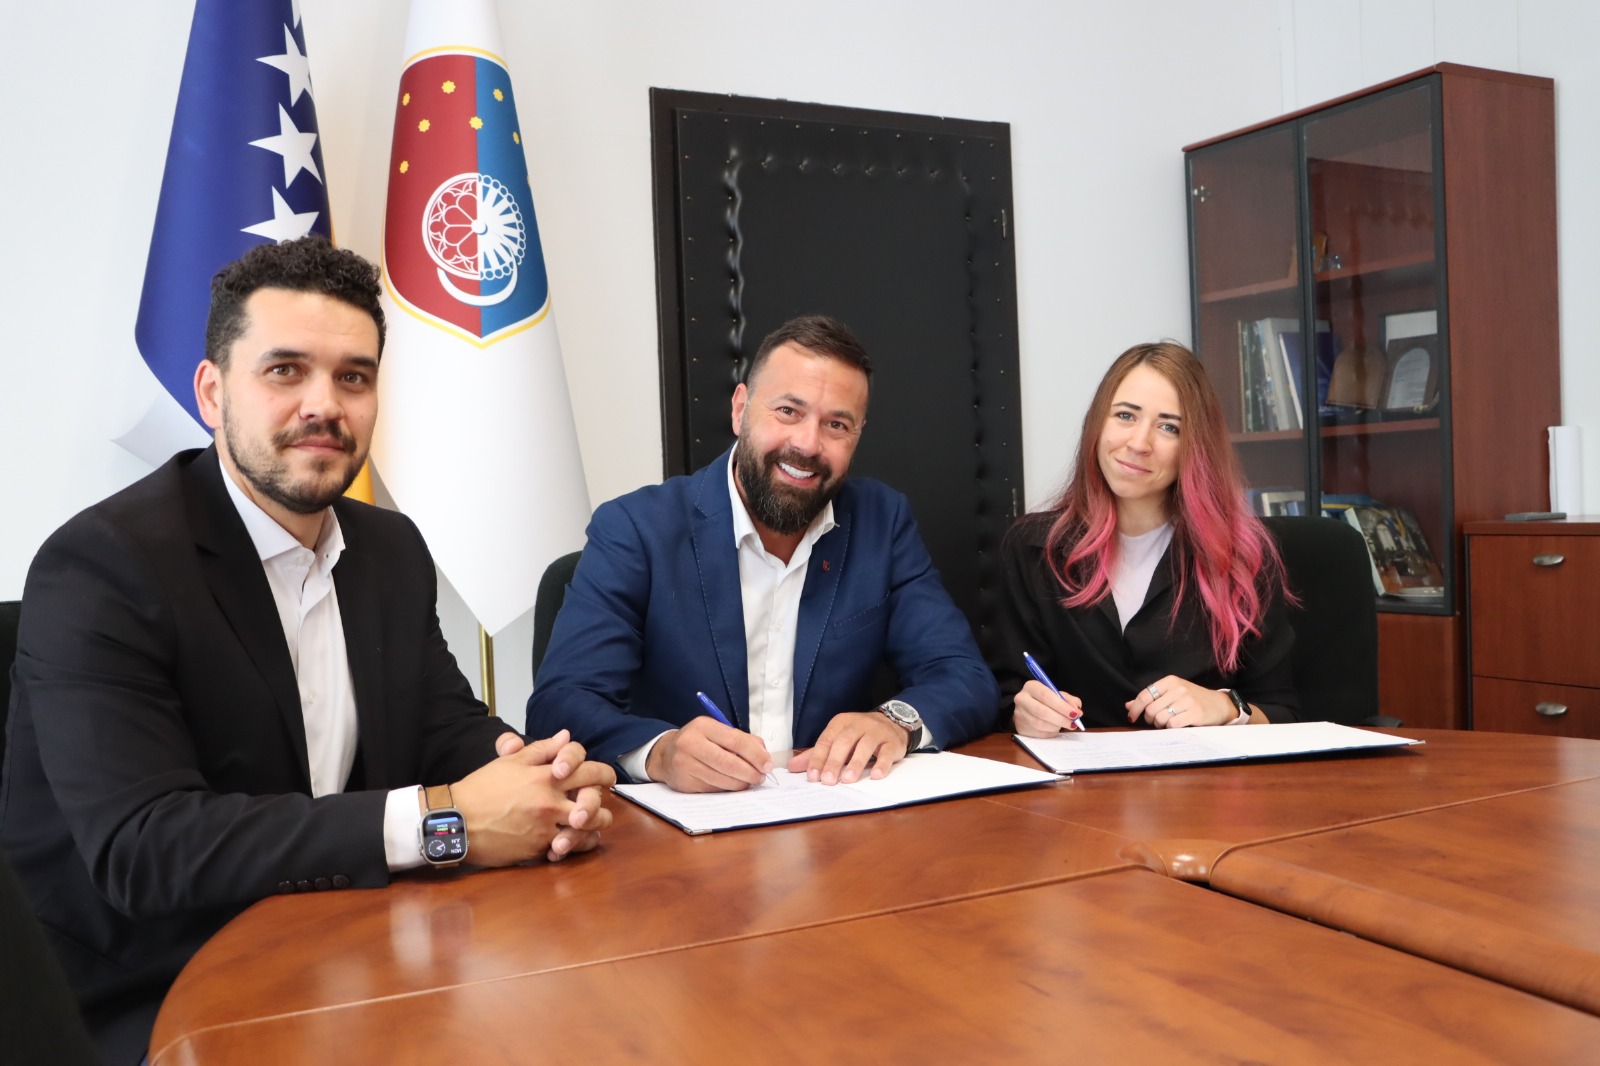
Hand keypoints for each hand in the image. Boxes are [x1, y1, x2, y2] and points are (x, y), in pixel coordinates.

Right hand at [494, 730, 612, 859]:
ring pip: (587, 828)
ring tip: (591, 824)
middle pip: (594, 801)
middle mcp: (549, 803)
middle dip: (602, 801)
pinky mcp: (538, 848)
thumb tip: (565, 736)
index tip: (606, 776)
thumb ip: (541, 749)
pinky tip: (573, 840)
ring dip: (594, 826)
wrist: (457, 821)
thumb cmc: (481, 789)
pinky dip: (574, 845)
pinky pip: (568, 848)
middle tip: (602, 802)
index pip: (588, 770)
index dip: (603, 772)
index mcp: (545, 777)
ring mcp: (545, 828)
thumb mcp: (510, 762)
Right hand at [645, 716, 773, 792]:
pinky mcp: (684, 782)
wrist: (666, 754)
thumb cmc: (699, 742)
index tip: (768, 765)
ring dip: (741, 783)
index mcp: (703, 726)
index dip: (755, 755)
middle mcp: (691, 743)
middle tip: (761, 778)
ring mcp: (685, 763)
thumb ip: (743, 740)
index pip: (736, 741)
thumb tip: (764, 756)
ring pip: (722, 779)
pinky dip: (727, 789)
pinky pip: (713, 789)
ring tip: (750, 782)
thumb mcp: (718, 732)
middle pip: (729, 762)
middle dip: (750, 772)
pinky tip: (732, 785)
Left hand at [787, 711, 909, 784]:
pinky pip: (887, 753)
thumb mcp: (838, 740)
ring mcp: (877, 732)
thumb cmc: (860, 735)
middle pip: (844, 742)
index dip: (818, 758)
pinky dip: (882, 764)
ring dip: (856, 764)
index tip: (813, 776)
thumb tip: (792, 767)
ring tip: (848, 779)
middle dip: (834, 762)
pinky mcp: (892, 742)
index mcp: (841, 723)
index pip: (826, 740)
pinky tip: (876, 775)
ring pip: (865, 746)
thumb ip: (817, 753)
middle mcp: (858, 724)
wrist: (892, 723)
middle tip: (828, 780)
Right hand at [1013, 679, 1082, 736]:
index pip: (1046, 695)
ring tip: (1064, 725)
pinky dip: (1050, 733)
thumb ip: (1069, 700)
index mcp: (1031, 687)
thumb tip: (1078, 711)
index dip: (1062, 706)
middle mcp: (1022, 699)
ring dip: (1056, 727)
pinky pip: (1038, 733)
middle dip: (1061, 719)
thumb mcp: (1057, 695)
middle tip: (1073, 723)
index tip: (1074, 714)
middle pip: (1042, 712)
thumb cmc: (1045, 700)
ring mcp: (1019, 714)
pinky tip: (1055, 729)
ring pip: (1040, 724)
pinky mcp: (1020, 727)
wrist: (1028, 708)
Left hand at [1125, 677, 1237, 727]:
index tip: (1132, 717)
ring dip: (1160, 725)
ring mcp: (1188, 700)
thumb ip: (1151, 698)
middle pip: (1151, 710)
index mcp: (1170, 681)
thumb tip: (1128, 705)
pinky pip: (1173, 724)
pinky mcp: (1196, 713)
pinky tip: (1176, 725)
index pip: (1144, 695)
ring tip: (1167, 723)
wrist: (1219, 704)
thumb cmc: (1192, 699)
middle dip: (1150, 719)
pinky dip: (1171, 728)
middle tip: (1156, 721)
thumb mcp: (1172, 693)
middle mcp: (1178, 688)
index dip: (1135, 708)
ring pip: (1161, 718)